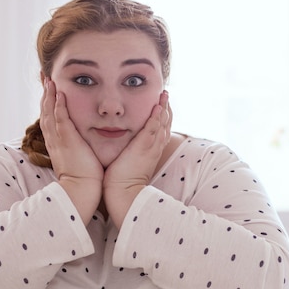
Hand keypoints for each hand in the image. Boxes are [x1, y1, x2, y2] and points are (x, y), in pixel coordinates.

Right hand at [40, 78, 102, 223]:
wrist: (80, 192)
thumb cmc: (84, 180)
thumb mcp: (79, 160)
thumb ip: (80, 150)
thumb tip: (85, 145)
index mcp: (58, 145)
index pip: (51, 119)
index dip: (49, 104)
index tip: (50, 90)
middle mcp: (55, 140)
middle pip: (46, 112)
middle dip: (45, 95)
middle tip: (45, 78)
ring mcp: (59, 140)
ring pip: (50, 113)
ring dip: (50, 95)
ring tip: (49, 80)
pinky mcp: (67, 142)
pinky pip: (61, 120)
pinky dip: (59, 106)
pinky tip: (60, 93)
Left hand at [103, 91, 171, 227]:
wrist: (123, 194)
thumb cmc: (122, 182)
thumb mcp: (128, 163)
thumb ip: (128, 153)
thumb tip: (122, 148)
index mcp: (150, 151)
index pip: (160, 131)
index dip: (162, 117)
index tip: (161, 105)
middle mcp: (154, 148)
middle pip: (165, 125)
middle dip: (166, 109)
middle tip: (166, 94)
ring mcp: (150, 147)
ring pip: (161, 124)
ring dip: (164, 108)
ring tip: (165, 95)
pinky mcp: (143, 148)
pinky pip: (153, 129)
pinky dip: (156, 117)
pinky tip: (158, 106)